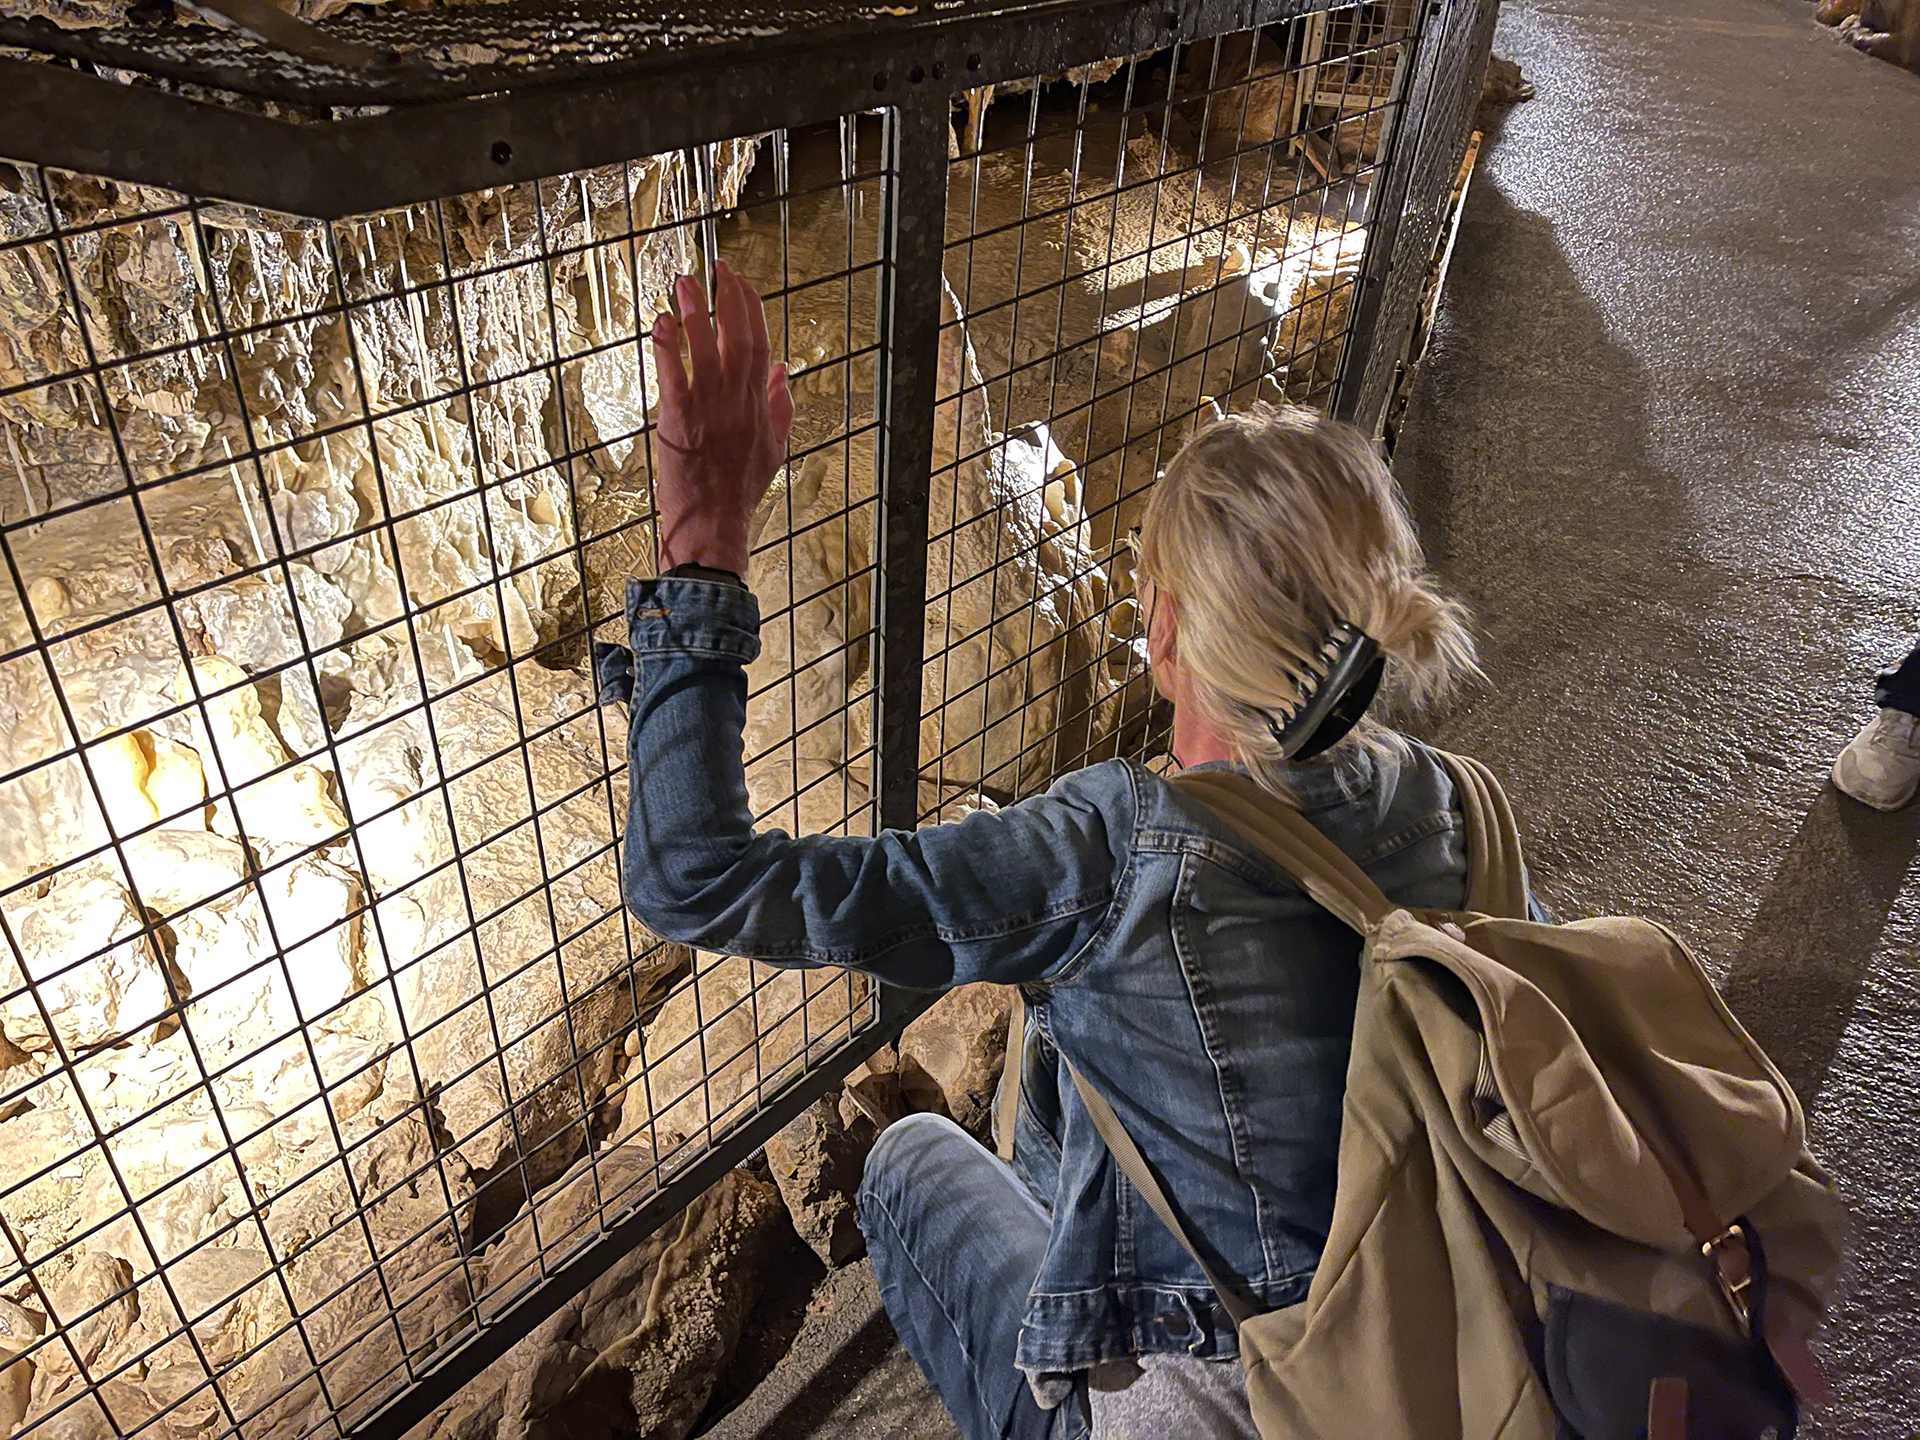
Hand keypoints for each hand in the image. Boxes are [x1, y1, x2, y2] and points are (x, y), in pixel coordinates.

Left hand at [649, 262, 792, 576]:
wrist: (714, 522)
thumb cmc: (741, 490)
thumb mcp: (775, 448)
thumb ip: (780, 405)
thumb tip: (784, 371)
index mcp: (759, 403)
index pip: (760, 343)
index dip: (752, 308)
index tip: (741, 282)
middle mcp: (737, 398)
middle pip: (737, 335)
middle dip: (727, 296)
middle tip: (716, 267)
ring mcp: (708, 407)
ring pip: (705, 346)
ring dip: (694, 311)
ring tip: (685, 281)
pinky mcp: (678, 418)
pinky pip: (673, 374)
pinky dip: (668, 346)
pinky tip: (661, 323)